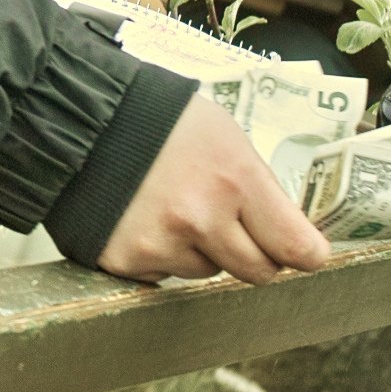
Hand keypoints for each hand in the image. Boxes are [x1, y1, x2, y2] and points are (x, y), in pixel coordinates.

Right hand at [96, 97, 329, 283]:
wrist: (81, 119)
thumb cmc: (159, 117)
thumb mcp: (223, 133)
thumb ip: (256, 183)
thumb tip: (289, 227)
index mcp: (234, 179)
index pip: (295, 246)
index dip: (308, 253)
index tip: (308, 253)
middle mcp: (201, 218)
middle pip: (258, 272)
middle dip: (257, 253)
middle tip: (240, 228)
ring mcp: (162, 244)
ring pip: (208, 272)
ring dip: (204, 250)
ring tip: (177, 207)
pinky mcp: (128, 262)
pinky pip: (166, 274)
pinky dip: (163, 254)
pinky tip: (147, 218)